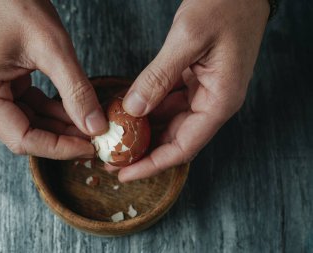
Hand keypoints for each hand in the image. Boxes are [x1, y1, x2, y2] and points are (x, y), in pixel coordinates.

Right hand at [0, 0, 107, 158]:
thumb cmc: (17, 4)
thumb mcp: (53, 49)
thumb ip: (76, 91)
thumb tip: (96, 126)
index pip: (24, 139)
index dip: (59, 148)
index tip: (90, 147)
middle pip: (27, 135)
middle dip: (64, 139)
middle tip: (95, 139)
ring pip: (32, 124)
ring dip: (63, 127)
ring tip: (92, 126)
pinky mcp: (5, 86)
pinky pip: (33, 108)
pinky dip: (56, 111)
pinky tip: (79, 112)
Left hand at [118, 0, 269, 180]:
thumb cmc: (224, 6)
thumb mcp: (188, 39)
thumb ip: (158, 77)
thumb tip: (133, 109)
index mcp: (220, 101)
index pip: (184, 147)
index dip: (153, 164)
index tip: (126, 173)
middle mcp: (213, 102)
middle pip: (176, 139)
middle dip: (144, 152)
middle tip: (112, 158)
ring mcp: (205, 92)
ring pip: (171, 123)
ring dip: (145, 132)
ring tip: (116, 139)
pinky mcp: (195, 81)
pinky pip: (169, 103)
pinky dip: (149, 109)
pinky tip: (129, 111)